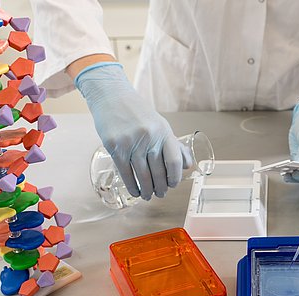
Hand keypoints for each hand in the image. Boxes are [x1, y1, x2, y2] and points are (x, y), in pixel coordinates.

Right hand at [75, 63, 188, 199]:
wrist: (112, 96)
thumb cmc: (137, 112)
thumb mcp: (160, 124)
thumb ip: (173, 145)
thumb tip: (186, 165)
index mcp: (163, 131)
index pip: (174, 160)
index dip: (175, 177)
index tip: (173, 185)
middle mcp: (149, 137)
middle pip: (158, 171)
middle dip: (160, 187)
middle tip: (160, 194)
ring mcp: (131, 142)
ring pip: (142, 175)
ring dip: (146, 190)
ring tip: (147, 195)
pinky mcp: (115, 146)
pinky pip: (125, 172)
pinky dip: (131, 185)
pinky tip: (134, 191)